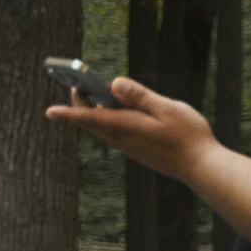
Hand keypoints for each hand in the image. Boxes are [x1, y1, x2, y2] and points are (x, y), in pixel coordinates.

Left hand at [45, 75, 218, 182]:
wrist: (201, 167)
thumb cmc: (188, 136)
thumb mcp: (167, 109)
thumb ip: (140, 96)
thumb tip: (115, 83)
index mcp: (126, 127)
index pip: (89, 118)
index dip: (68, 112)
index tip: (49, 111)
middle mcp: (122, 139)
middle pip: (92, 121)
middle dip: (81, 102)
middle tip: (77, 83)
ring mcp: (128, 146)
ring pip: (102, 127)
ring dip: (95, 110)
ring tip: (93, 91)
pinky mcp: (135, 150)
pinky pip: (114, 133)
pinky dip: (109, 118)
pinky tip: (118, 108)